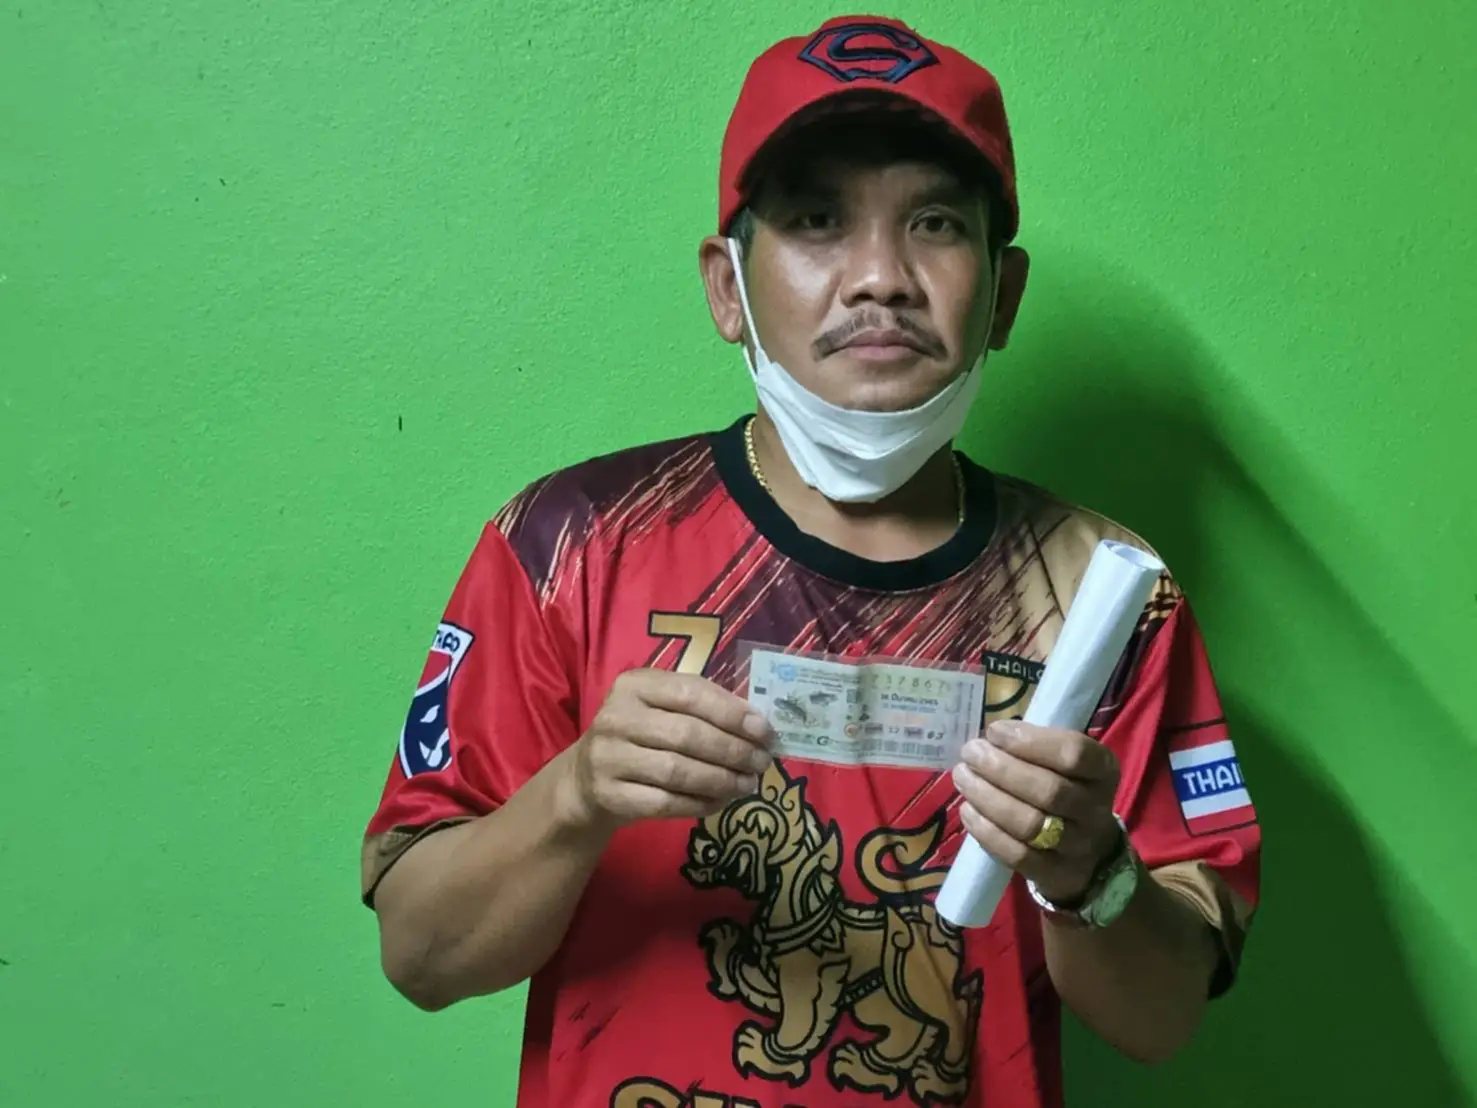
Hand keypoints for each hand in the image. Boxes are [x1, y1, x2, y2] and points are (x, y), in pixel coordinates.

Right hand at [563, 668, 775, 830]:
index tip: (765, 731)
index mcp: (635, 685)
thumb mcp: (663, 707)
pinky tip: (721, 801)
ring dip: (722, 780)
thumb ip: (704, 707)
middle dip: (733, 751)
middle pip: (688, 735)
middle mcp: (617, 717)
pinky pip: (666, 803)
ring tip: (747, 784)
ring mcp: (609, 757)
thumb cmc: (640, 735)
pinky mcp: (610, 795)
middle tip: (762, 762)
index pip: (691, 694)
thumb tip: (757, 725)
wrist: (587, 777)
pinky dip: (700, 804)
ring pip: (678, 772)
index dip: (732, 714)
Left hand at [952, 719, 1122, 904]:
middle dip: (1000, 769)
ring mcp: (1078, 846)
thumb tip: (991, 738)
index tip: (995, 732)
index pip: (1074, 753)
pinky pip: (1017, 855)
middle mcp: (1096, 809)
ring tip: (963, 777)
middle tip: (970, 754)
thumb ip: (1033, 745)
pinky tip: (968, 811)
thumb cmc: (1065, 789)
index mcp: (1103, 771)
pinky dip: (986, 831)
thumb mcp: (1062, 762)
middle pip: (1048, 790)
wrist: (1087, 851)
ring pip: (1029, 823)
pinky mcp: (1056, 874)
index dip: (1030, 741)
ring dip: (987, 797)